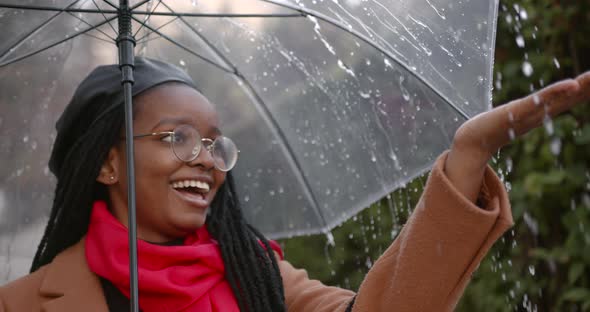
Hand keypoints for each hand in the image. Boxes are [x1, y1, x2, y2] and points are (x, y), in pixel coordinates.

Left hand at [445, 71, 589, 202]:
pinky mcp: (515, 113)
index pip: (572, 96)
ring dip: (581, 87)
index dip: (588, 87)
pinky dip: (555, 92)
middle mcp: (541, 113)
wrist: (473, 141)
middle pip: (572, 97)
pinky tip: (571, 84)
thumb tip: (535, 102)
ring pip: (560, 98)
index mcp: (542, 111)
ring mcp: (530, 114)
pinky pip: (538, 101)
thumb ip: (528, 109)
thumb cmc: (494, 127)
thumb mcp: (517, 113)